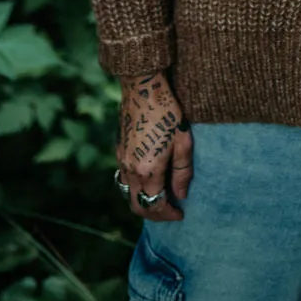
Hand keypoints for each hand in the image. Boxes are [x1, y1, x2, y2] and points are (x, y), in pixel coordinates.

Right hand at [116, 70, 192, 220]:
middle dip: (153, 214)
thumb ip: (182, 172)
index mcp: (148, 170)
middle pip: (136, 205)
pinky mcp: (118, 149)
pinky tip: (148, 179)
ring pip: (127, 193)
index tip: (180, 214)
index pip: (155, 205)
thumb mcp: (183, 141)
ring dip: (142, 201)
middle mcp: (130, 169)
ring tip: (160, 198)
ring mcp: (121, 159)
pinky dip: (135, 187)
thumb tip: (181, 195)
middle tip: (169, 212)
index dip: (167, 214)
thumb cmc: (168, 111)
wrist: (143, 87)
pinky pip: (123, 178)